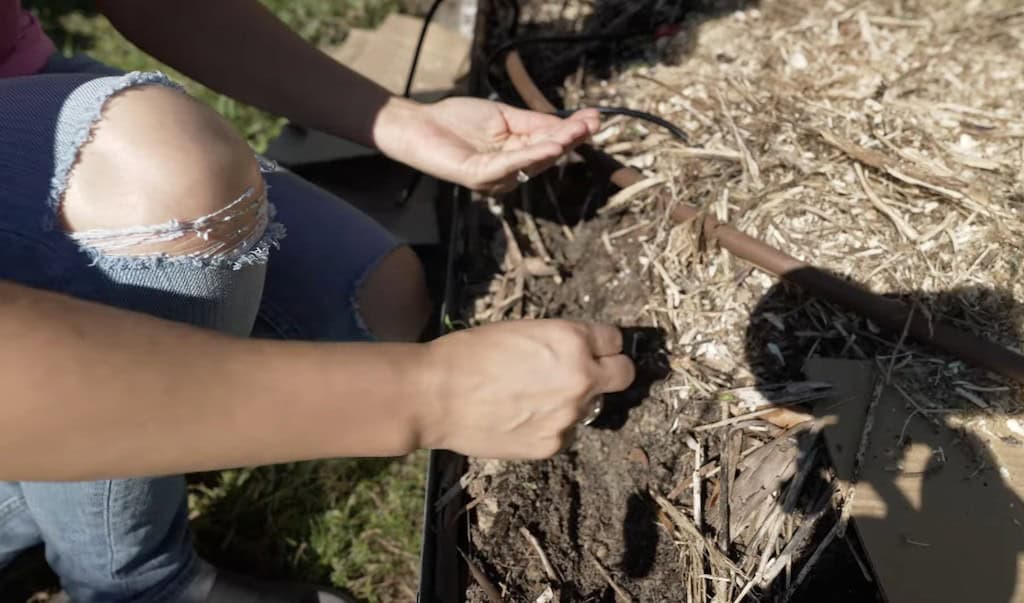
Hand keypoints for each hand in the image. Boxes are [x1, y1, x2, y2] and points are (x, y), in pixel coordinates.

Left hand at [377, 97, 599, 193]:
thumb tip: (569, 124)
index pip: (549, 145)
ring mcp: (495, 178)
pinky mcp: (478, 176)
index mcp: (517, 157)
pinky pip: (508, 167)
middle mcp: (510, 173)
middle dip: (569, 140)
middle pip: (545, 156)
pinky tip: (547, 147)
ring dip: (555, 148)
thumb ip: (533, 122)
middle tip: (591, 125)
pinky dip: (529, 157)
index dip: (571, 133)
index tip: (594, 118)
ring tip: (575, 134)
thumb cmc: (457, 121)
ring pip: (531, 163)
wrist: (419, 125)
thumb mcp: (503, 117)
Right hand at [417, 320, 634, 458]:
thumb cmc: (468, 355)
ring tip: (531, 399)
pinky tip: (519, 419)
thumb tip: (580, 354)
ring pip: (591, 407)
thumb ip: (559, 343)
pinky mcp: (553, 444)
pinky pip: (565, 433)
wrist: (435, 395)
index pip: (614, 340)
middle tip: (587, 375)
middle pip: (624, 375)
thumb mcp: (521, 331)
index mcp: (572, 340)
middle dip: (610, 372)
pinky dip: (550, 426)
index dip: (603, 344)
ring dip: (573, 402)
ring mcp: (569, 416)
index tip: (596, 350)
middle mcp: (580, 378)